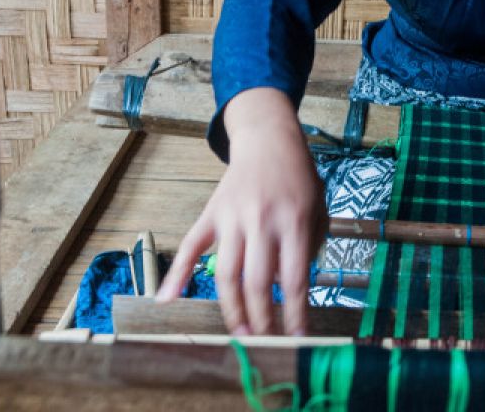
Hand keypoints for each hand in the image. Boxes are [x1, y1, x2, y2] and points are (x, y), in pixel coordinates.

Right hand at [155, 88, 327, 335]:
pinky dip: (177, 274)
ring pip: (226, 273)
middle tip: (266, 344)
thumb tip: (293, 291)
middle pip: (256, 282)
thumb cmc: (299, 179)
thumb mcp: (318, 208)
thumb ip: (308, 247)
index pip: (293, 278)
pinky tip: (166, 300)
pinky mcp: (212, 214)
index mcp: (293, 220)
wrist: (269, 140)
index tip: (298, 338)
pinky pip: (191, 247)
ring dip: (232, 310)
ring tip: (241, 336)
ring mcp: (233, 217)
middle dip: (261, 320)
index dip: (294, 313)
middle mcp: (261, 221)